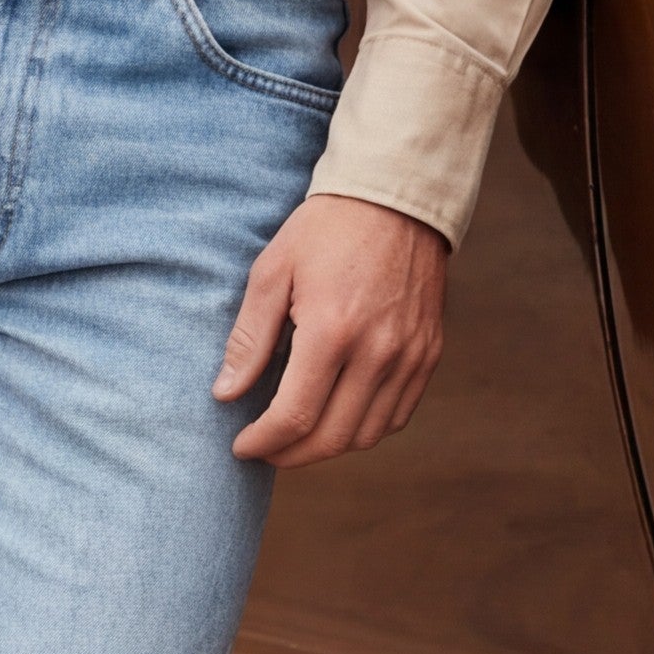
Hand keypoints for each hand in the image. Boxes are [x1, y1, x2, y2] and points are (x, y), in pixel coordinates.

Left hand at [213, 191, 448, 465]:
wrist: (394, 198)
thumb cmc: (324, 230)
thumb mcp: (271, 272)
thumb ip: (249, 339)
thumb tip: (225, 394)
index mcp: (332, 330)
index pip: (295, 415)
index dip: (263, 441)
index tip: (242, 446)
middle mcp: (378, 351)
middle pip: (332, 437)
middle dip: (290, 455)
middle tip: (264, 450)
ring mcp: (409, 355)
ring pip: (367, 435)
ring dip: (327, 447)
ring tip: (297, 437)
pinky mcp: (428, 353)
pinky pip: (398, 416)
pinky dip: (364, 429)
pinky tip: (338, 418)